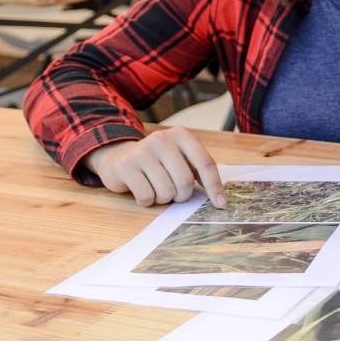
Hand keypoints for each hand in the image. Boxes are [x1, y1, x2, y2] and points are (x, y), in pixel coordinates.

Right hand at [83, 128, 225, 207]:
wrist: (118, 156)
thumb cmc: (158, 162)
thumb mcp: (181, 159)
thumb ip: (198, 171)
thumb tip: (219, 199)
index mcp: (182, 135)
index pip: (206, 163)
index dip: (215, 187)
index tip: (221, 205)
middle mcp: (162, 138)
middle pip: (185, 182)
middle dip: (181, 195)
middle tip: (173, 192)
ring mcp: (142, 150)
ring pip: (166, 192)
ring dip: (163, 198)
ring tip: (155, 188)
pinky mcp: (125, 165)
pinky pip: (146, 196)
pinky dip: (147, 201)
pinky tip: (142, 189)